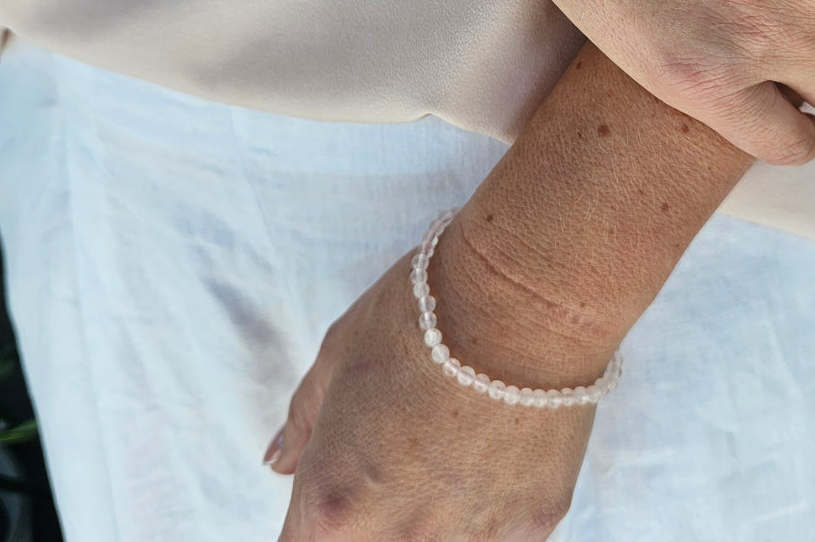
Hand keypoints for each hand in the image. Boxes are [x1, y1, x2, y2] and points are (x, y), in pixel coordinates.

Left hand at [267, 244, 601, 541]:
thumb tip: (280, 461)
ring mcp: (470, 539)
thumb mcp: (339, 354)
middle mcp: (399, 538)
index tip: (339, 492)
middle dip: (374, 515)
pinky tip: (498, 442)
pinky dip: (490, 501)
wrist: (524, 297)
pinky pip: (498, 533)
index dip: (318, 520)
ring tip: (455, 442)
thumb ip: (304, 424)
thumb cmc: (421, 314)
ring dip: (435, 512)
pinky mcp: (533, 525)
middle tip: (401, 453)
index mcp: (334, 503)